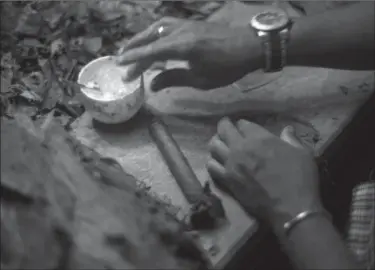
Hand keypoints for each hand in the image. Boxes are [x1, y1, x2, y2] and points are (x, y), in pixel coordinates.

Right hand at [116, 17, 261, 90]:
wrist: (249, 46)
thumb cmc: (227, 66)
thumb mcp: (200, 79)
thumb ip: (173, 79)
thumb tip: (151, 84)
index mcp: (182, 46)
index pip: (150, 52)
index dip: (133, 59)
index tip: (119, 66)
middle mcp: (180, 31)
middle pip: (149, 37)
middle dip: (133, 48)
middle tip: (119, 59)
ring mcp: (185, 24)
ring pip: (156, 28)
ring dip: (142, 38)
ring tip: (131, 48)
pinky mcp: (190, 23)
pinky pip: (166, 25)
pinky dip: (154, 32)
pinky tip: (152, 39)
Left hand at [207, 118, 322, 230]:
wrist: (290, 209)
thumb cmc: (300, 179)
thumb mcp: (302, 154)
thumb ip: (291, 140)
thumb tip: (287, 129)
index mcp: (259, 138)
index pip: (242, 124)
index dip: (242, 125)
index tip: (243, 127)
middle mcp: (241, 148)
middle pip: (224, 130)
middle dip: (224, 126)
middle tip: (225, 128)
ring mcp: (231, 164)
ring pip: (213, 146)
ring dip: (216, 142)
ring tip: (220, 144)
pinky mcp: (226, 180)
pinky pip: (211, 166)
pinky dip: (212, 162)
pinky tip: (217, 163)